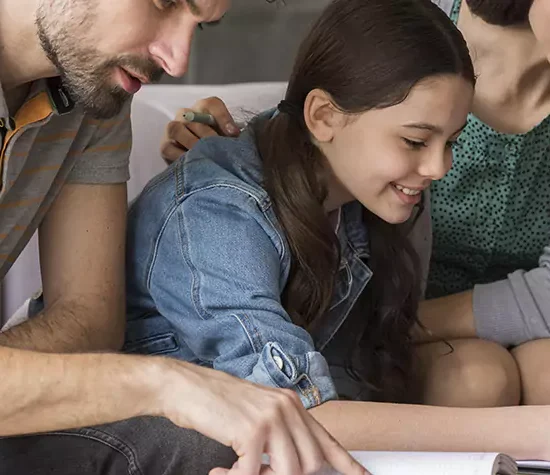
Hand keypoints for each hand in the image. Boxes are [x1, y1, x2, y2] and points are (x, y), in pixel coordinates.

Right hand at [157, 359, 368, 474]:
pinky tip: (221, 472)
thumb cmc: (218, 402)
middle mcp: (287, 408)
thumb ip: (280, 433)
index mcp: (292, 404)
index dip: (346, 463)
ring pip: (289, 472)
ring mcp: (271, 417)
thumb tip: (295, 463)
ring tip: (239, 471)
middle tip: (257, 471)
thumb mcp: (258, 413)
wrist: (186, 386)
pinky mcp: (251, 430)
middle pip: (310, 464)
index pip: (326, 440)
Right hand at [161, 96, 240, 163]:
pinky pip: (168, 148)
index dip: (223, 117)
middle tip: (219, 149)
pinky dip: (180, 156)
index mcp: (204, 109)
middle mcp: (186, 115)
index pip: (212, 104)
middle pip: (193, 119)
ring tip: (204, 155)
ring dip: (191, 143)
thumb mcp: (228, 137)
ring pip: (176, 129)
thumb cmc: (217, 146)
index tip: (234, 133)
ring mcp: (173, 129)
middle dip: (208, 135)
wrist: (202, 162)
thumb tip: (234, 134)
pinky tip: (192, 163)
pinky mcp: (165, 146)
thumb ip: (231, 132)